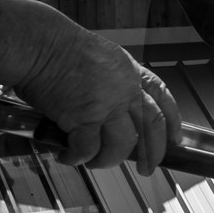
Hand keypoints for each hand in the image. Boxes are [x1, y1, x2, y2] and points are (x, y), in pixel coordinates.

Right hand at [14, 20, 181, 172]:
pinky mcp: (83, 119)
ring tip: (94, 163)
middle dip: (152, 153)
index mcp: (131, 72)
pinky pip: (87, 150)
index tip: (174, 138)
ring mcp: (106, 105)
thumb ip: (116, 81)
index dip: (172, 121)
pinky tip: (67, 156)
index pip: (163, 98)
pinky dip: (78, 158)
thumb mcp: (103, 57)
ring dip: (108, 160)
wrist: (38, 44)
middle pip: (151, 128)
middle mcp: (125, 90)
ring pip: (121, 146)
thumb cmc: (60, 46)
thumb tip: (115, 107)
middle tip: (146, 168)